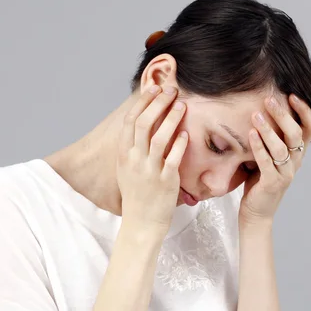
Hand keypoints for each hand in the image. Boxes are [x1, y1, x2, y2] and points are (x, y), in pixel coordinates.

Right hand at [117, 85, 188, 233]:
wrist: (141, 221)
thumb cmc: (137, 193)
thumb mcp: (127, 168)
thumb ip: (133, 147)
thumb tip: (143, 122)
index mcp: (124, 154)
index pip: (130, 120)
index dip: (142, 102)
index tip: (154, 89)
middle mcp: (134, 160)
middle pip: (143, 123)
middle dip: (158, 103)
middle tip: (171, 90)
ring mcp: (149, 170)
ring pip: (159, 137)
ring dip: (171, 118)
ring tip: (182, 105)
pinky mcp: (165, 181)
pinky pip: (173, 158)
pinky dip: (180, 143)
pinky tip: (187, 133)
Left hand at [238, 93, 310, 222]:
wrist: (257, 213)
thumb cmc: (260, 181)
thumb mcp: (269, 156)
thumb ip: (271, 138)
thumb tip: (261, 110)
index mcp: (298, 154)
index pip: (310, 128)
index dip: (304, 110)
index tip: (291, 94)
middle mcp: (295, 162)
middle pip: (296, 134)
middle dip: (283, 114)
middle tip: (269, 99)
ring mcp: (285, 173)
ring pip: (281, 148)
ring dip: (268, 129)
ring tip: (256, 114)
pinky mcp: (272, 183)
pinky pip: (266, 162)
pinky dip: (259, 147)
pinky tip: (250, 134)